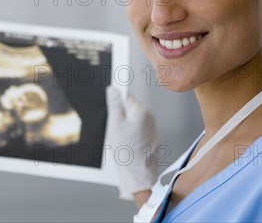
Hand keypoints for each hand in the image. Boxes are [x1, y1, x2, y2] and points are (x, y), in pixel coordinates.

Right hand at [106, 85, 158, 200]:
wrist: (138, 172)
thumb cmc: (126, 151)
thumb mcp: (115, 125)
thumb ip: (114, 105)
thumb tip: (113, 89)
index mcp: (140, 111)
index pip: (127, 95)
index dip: (116, 99)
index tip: (109, 102)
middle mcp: (149, 116)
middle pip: (131, 106)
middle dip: (121, 112)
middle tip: (114, 125)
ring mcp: (152, 125)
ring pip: (134, 116)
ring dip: (126, 122)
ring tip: (121, 136)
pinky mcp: (152, 134)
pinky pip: (139, 126)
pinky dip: (132, 130)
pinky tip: (127, 141)